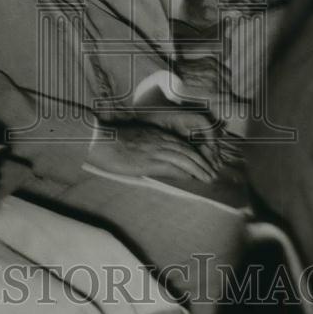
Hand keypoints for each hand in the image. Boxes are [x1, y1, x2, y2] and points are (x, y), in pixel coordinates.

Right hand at [88, 121, 218, 183]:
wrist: (101, 139)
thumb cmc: (112, 141)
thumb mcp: (136, 139)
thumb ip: (148, 146)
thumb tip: (154, 158)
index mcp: (156, 134)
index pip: (183, 144)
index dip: (195, 154)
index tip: (203, 162)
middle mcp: (160, 141)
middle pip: (188, 151)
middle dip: (202, 163)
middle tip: (211, 172)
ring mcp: (156, 150)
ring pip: (185, 159)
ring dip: (199, 169)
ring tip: (208, 178)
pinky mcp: (149, 162)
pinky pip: (173, 167)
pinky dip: (185, 172)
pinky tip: (192, 179)